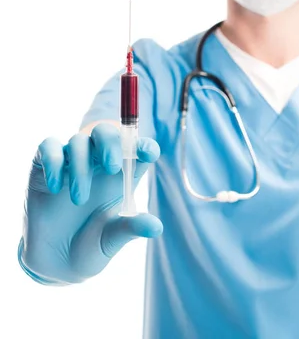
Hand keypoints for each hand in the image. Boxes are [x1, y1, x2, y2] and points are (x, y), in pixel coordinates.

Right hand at [19, 123, 162, 284]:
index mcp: (124, 175)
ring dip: (81, 167)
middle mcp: (99, 163)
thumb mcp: (114, 238)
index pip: (138, 149)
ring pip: (78, 141)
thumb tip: (156, 227)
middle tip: (112, 168)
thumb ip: (132, 228)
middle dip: (111, 144)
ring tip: (79, 200)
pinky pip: (48, 148)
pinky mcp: (44, 167)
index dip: (145, 146)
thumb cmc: (93, 244)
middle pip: (107, 133)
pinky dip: (53, 163)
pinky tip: (54, 188)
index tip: (148, 152)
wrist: (56, 262)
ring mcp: (72, 162)